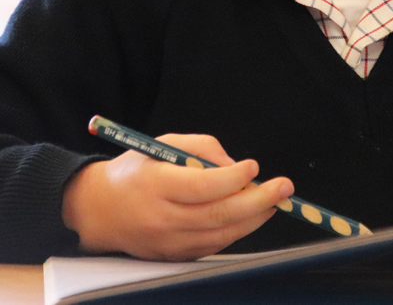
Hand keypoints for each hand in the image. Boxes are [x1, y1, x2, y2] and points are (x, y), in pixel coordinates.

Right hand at [62, 134, 294, 259]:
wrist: (99, 210)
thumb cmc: (136, 170)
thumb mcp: (164, 144)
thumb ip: (202, 148)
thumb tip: (236, 167)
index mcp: (155, 184)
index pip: (201, 185)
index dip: (232, 178)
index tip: (253, 166)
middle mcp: (162, 217)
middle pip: (218, 214)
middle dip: (258, 200)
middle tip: (284, 187)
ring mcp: (167, 242)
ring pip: (220, 235)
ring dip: (254, 218)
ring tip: (275, 200)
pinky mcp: (173, 256)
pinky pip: (213, 246)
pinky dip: (237, 231)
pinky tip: (252, 215)